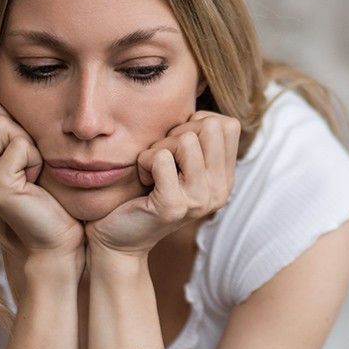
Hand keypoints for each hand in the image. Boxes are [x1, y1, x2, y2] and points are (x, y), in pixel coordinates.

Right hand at [0, 95, 83, 259]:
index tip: (18, 150)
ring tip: (30, 173)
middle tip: (26, 162)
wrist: (55, 236)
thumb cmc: (46, 193)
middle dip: (18, 129)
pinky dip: (35, 159)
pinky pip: (20, 145)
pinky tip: (33, 183)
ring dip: (29, 146)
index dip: (7, 117)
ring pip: (4, 124)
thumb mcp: (20, 152)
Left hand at [86, 111, 240, 255]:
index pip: (228, 124)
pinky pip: (161, 157)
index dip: (197, 123)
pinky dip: (144, 161)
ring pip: (185, 139)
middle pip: (210, 126)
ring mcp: (199, 200)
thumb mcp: (181, 165)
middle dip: (178, 133)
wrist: (120, 238)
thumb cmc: (147, 192)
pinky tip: (143, 179)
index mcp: (226, 179)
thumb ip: (198, 141)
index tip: (179, 147)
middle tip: (163, 157)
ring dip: (159, 148)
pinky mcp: (172, 206)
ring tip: (152, 170)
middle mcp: (220, 191)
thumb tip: (197, 110)